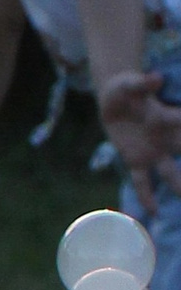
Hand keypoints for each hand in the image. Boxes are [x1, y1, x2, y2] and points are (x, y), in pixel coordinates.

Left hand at [97, 70, 180, 213]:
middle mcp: (165, 139)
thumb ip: (142, 83)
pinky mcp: (136, 160)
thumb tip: (156, 78)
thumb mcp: (129, 83)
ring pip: (170, 173)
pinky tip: (151, 212)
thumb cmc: (125, 89)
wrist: (114, 99)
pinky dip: (146, 195)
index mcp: (166, 118)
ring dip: (178, 186)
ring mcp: (153, 152)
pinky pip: (143, 180)